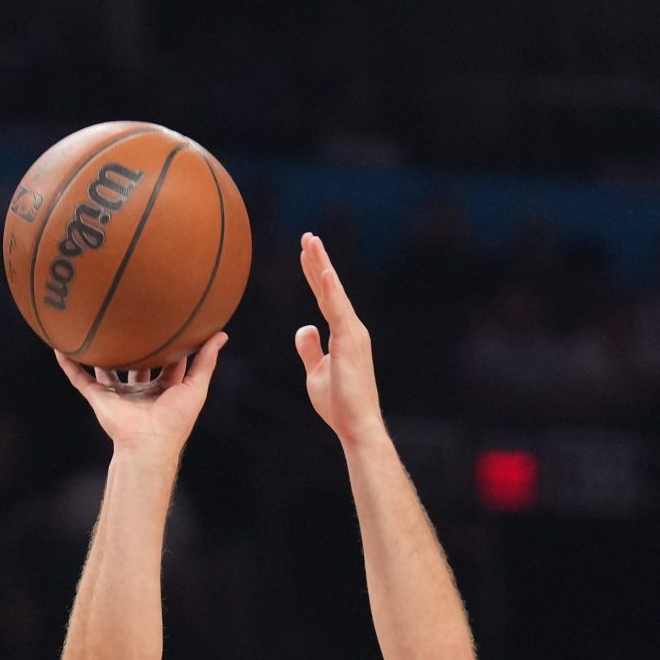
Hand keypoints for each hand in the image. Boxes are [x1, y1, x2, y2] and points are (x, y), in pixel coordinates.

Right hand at [52, 335, 225, 454]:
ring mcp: (117, 395)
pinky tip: (60, 348)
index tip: (171, 322)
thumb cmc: (175, 420)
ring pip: (106, 369)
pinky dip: (69, 365)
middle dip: (135, 346)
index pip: (169, 363)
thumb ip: (206, 361)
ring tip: (93, 330)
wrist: (148, 443)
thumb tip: (221, 335)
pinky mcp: (99, 399)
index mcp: (164, 389)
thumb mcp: (197, 386)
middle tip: (133, 318)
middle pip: (136, 364)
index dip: (171, 345)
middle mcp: (139, 391)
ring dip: (98, 354)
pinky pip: (80, 379)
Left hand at [294, 233, 382, 446]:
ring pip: (333, 293)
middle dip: (318, 261)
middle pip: (330, 288)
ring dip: (322, 266)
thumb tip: (304, 327)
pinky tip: (322, 272)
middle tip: (308, 236)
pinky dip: (330, 290)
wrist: (355, 423)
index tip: (306, 252)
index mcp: (342, 332)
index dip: (314, 274)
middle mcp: (351, 327)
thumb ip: (310, 347)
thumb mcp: (316, 371)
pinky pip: (337, 311)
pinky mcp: (349, 342)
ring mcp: (352, 333)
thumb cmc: (338, 402)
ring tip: (311, 242)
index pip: (324, 298)